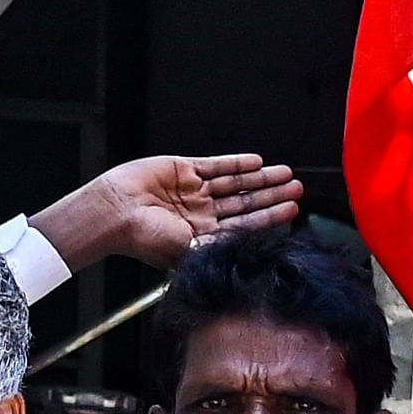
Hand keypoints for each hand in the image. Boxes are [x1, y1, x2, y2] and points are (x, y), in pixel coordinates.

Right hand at [34, 152, 306, 274]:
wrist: (114, 212)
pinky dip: (236, 163)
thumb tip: (250, 251)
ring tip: (286, 174)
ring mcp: (193, 191)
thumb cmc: (146, 238)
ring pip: (235, 183)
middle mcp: (201, 214)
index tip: (294, 210)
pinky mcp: (182, 170)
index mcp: (203, 236)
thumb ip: (217, 247)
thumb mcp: (188, 250)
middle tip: (298, 188)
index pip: (245, 225)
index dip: (270, 217)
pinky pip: (215, 165)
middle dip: (272, 196)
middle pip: (245, 202)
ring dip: (261, 179)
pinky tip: (257, 162)